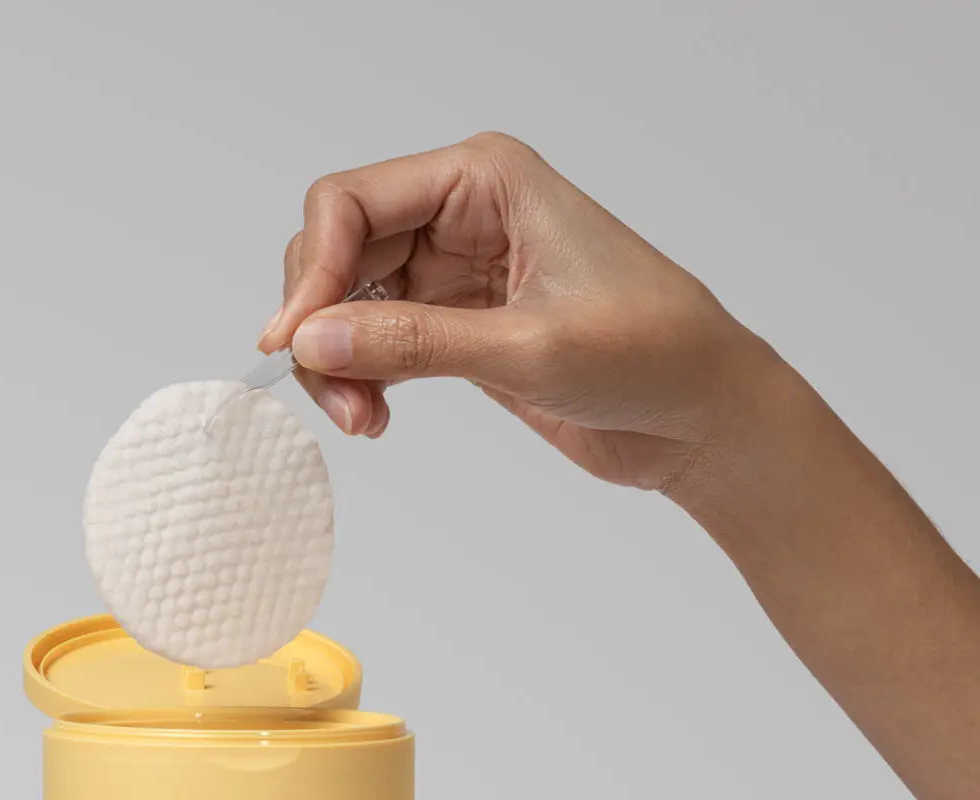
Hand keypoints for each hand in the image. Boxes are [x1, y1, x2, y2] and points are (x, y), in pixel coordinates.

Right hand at [264, 131, 781, 494]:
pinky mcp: (457, 327)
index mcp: (485, 181)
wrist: (701, 417)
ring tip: (362, 420)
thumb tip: (311, 340)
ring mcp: (455, 274)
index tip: (296, 344)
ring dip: (337, 361)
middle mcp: (462, 215)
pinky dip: (361, 378)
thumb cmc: (652, 355)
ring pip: (349, 302)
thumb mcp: (529, 348)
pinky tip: (376, 417)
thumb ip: (414, 341)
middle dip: (321, 323)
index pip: (352, 201)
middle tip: (336, 399)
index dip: (312, 270)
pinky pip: (377, 340)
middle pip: (339, 251)